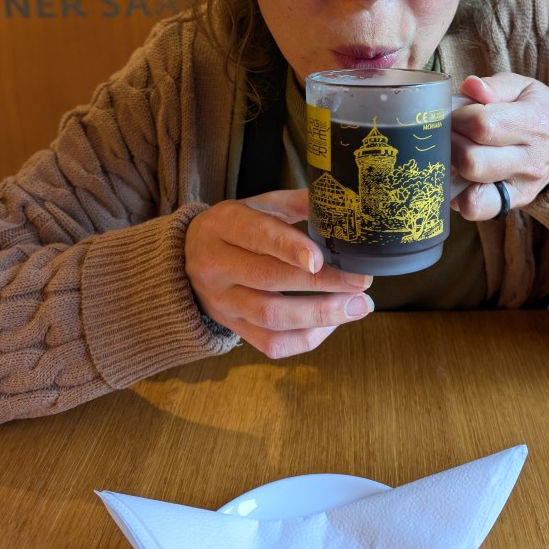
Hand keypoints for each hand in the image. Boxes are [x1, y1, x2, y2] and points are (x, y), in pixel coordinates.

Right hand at [184, 188, 372, 358]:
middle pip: (269, 279)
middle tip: (360, 282)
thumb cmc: (236, 227)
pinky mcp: (233, 328)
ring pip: (272, 317)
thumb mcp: (260, 205)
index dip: (289, 248)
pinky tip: (332, 324)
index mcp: (224, 225)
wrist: (188, 257)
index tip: (321, 258)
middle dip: (322, 284)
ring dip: (321, 315)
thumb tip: (343, 207)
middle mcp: (218, 265)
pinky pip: (272, 344)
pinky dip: (307, 338)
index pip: (257, 236)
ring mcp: (223, 302)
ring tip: (359, 306)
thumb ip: (298, 204)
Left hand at [450, 73, 548, 220]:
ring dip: (452, 171)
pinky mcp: (515, 202)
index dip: (457, 117)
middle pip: (472, 161)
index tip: (454, 113)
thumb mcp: (523, 87)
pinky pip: (479, 209)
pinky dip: (460, 197)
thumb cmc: (538, 109)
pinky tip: (459, 177)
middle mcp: (531, 159)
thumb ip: (495, 86)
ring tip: (454, 153)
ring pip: (472, 190)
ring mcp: (523, 186)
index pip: (482, 125)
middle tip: (450, 133)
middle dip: (450, 144)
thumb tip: (469, 87)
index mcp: (534, 122)